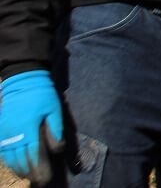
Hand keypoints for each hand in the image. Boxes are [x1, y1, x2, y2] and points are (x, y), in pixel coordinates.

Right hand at [0, 70, 63, 185]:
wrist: (22, 81)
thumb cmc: (42, 95)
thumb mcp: (54, 110)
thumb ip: (56, 130)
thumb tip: (58, 150)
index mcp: (29, 128)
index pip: (34, 154)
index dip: (40, 169)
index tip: (46, 179)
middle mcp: (13, 133)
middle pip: (20, 159)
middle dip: (30, 173)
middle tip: (39, 181)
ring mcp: (4, 132)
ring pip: (9, 157)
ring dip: (18, 169)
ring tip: (27, 177)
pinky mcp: (0, 130)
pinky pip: (2, 150)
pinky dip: (8, 160)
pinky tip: (14, 165)